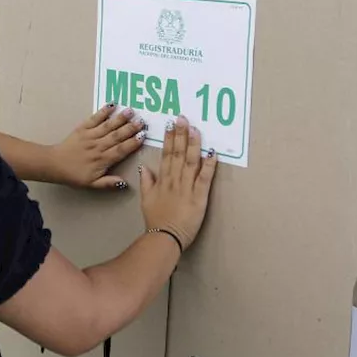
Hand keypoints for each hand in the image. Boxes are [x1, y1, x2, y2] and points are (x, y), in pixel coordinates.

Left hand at [49, 104, 146, 189]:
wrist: (54, 164)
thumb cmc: (74, 175)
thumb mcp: (92, 184)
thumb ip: (108, 183)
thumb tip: (125, 183)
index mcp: (102, 160)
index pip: (120, 150)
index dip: (132, 143)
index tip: (143, 136)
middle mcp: (98, 146)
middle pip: (116, 136)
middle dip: (130, 128)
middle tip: (142, 121)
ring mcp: (90, 135)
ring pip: (107, 126)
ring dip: (119, 118)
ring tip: (130, 111)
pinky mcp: (82, 128)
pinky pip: (94, 118)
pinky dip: (103, 111)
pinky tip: (112, 105)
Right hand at [139, 117, 216, 249]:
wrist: (164, 237)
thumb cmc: (156, 221)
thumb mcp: (146, 200)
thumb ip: (147, 182)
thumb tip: (144, 167)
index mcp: (163, 180)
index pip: (166, 155)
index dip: (169, 139)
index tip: (171, 125)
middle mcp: (175, 180)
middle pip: (178, 154)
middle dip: (181, 135)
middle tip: (183, 118)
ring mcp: (187, 188)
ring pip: (190, 162)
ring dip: (193, 144)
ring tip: (195, 129)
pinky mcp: (199, 197)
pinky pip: (205, 178)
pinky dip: (209, 165)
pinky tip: (212, 153)